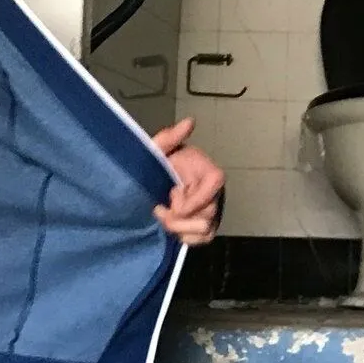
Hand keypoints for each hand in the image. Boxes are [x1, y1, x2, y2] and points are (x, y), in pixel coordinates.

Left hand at [151, 118, 224, 245]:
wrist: (148, 185)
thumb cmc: (153, 166)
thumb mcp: (154, 150)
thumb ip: (168, 137)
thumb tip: (189, 122)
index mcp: (204, 170)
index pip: (216, 182)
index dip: (197, 198)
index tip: (174, 201)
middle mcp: (212, 192)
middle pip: (208, 213)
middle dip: (179, 217)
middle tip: (159, 209)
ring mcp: (210, 212)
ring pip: (205, 230)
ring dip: (179, 228)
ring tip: (163, 216)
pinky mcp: (203, 228)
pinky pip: (201, 240)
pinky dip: (183, 237)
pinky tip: (170, 227)